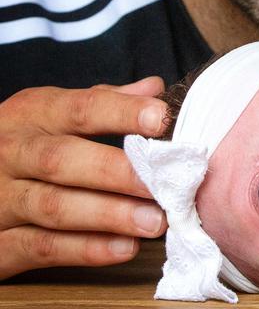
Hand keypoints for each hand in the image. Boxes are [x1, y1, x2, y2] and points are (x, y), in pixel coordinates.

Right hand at [0, 78, 168, 278]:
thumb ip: (104, 99)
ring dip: (109, 215)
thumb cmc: (26, 140)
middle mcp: (11, 152)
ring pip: (55, 207)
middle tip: (162, 182)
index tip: (161, 118)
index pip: (81, 108)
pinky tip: (125, 247)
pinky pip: (41, 248)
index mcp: (32, 113)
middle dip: (117, 172)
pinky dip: (86, 249)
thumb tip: (155, 89)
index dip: (122, 112)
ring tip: (154, 221)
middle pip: (63, 160)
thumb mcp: (52, 111)